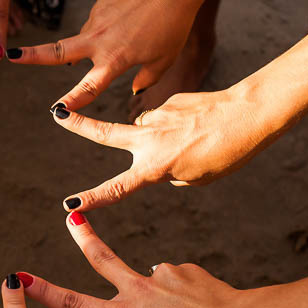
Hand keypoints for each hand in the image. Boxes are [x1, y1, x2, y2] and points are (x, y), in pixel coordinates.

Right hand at [9, 0, 202, 107]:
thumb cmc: (174, 24)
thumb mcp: (164, 59)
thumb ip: (146, 79)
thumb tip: (134, 89)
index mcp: (114, 60)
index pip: (87, 88)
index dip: (71, 103)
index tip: (56, 112)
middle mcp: (98, 41)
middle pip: (57, 52)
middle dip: (32, 56)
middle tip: (8, 56)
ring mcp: (97, 18)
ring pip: (85, 38)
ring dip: (97, 43)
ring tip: (133, 32)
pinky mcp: (101, 1)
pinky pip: (99, 20)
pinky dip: (111, 24)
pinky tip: (133, 16)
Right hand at [21, 213, 261, 307]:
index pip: (75, 305)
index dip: (45, 293)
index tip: (22, 278)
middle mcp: (136, 293)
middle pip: (101, 258)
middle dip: (84, 237)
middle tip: (72, 215)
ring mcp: (160, 276)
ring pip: (153, 282)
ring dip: (166, 297)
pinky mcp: (183, 268)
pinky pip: (179, 281)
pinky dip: (187, 294)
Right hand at [55, 81, 278, 210]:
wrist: (249, 113)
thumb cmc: (228, 152)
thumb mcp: (197, 177)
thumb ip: (169, 171)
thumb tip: (157, 156)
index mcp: (155, 166)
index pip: (116, 188)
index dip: (92, 199)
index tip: (69, 206)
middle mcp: (149, 139)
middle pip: (104, 133)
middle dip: (78, 125)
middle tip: (57, 113)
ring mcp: (158, 116)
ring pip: (147, 129)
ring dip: (161, 136)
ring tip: (195, 140)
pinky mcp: (171, 100)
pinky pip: (166, 118)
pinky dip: (177, 125)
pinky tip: (200, 126)